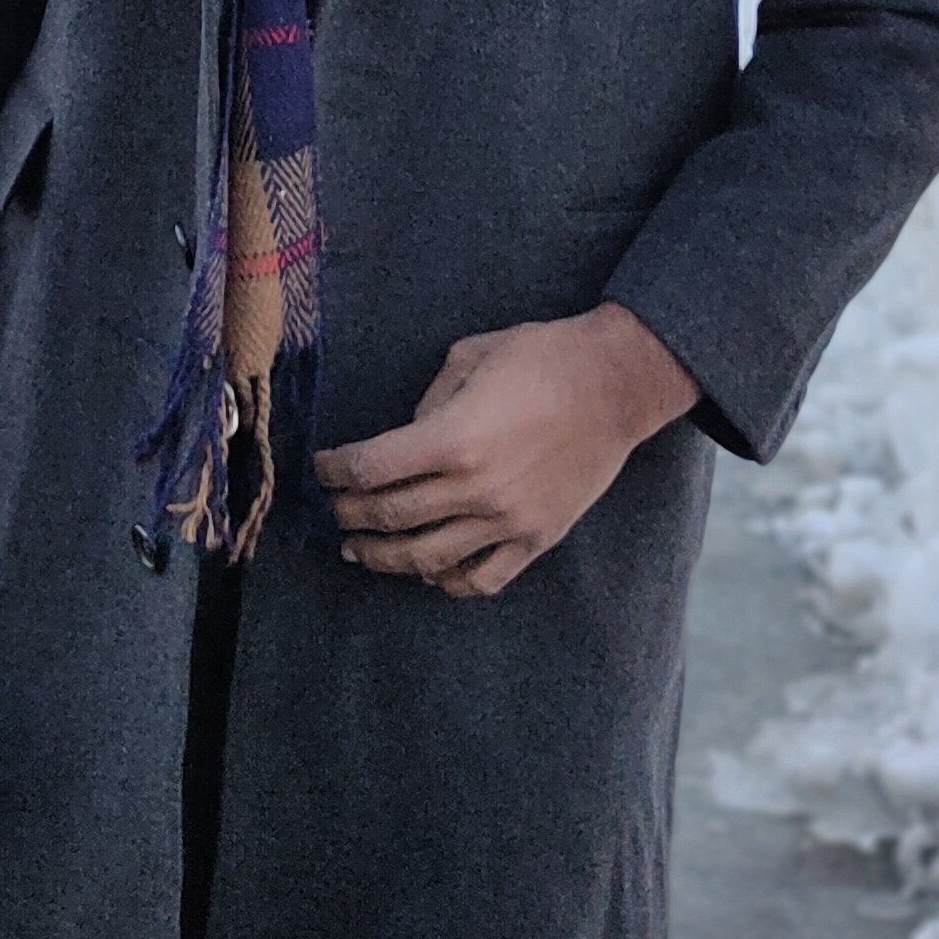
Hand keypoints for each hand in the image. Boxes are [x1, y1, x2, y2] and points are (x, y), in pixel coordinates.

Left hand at [318, 307, 701, 599]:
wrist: (616, 385)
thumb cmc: (543, 357)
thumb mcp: (471, 356)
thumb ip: (428, 401)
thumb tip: (405, 438)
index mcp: (454, 437)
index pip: (372, 468)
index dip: (336, 471)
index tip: (322, 468)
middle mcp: (476, 487)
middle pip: (390, 516)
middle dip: (350, 514)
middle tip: (335, 510)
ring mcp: (507, 520)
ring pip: (426, 559)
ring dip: (383, 557)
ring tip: (360, 551)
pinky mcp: (536, 538)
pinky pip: (481, 579)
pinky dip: (446, 582)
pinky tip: (427, 573)